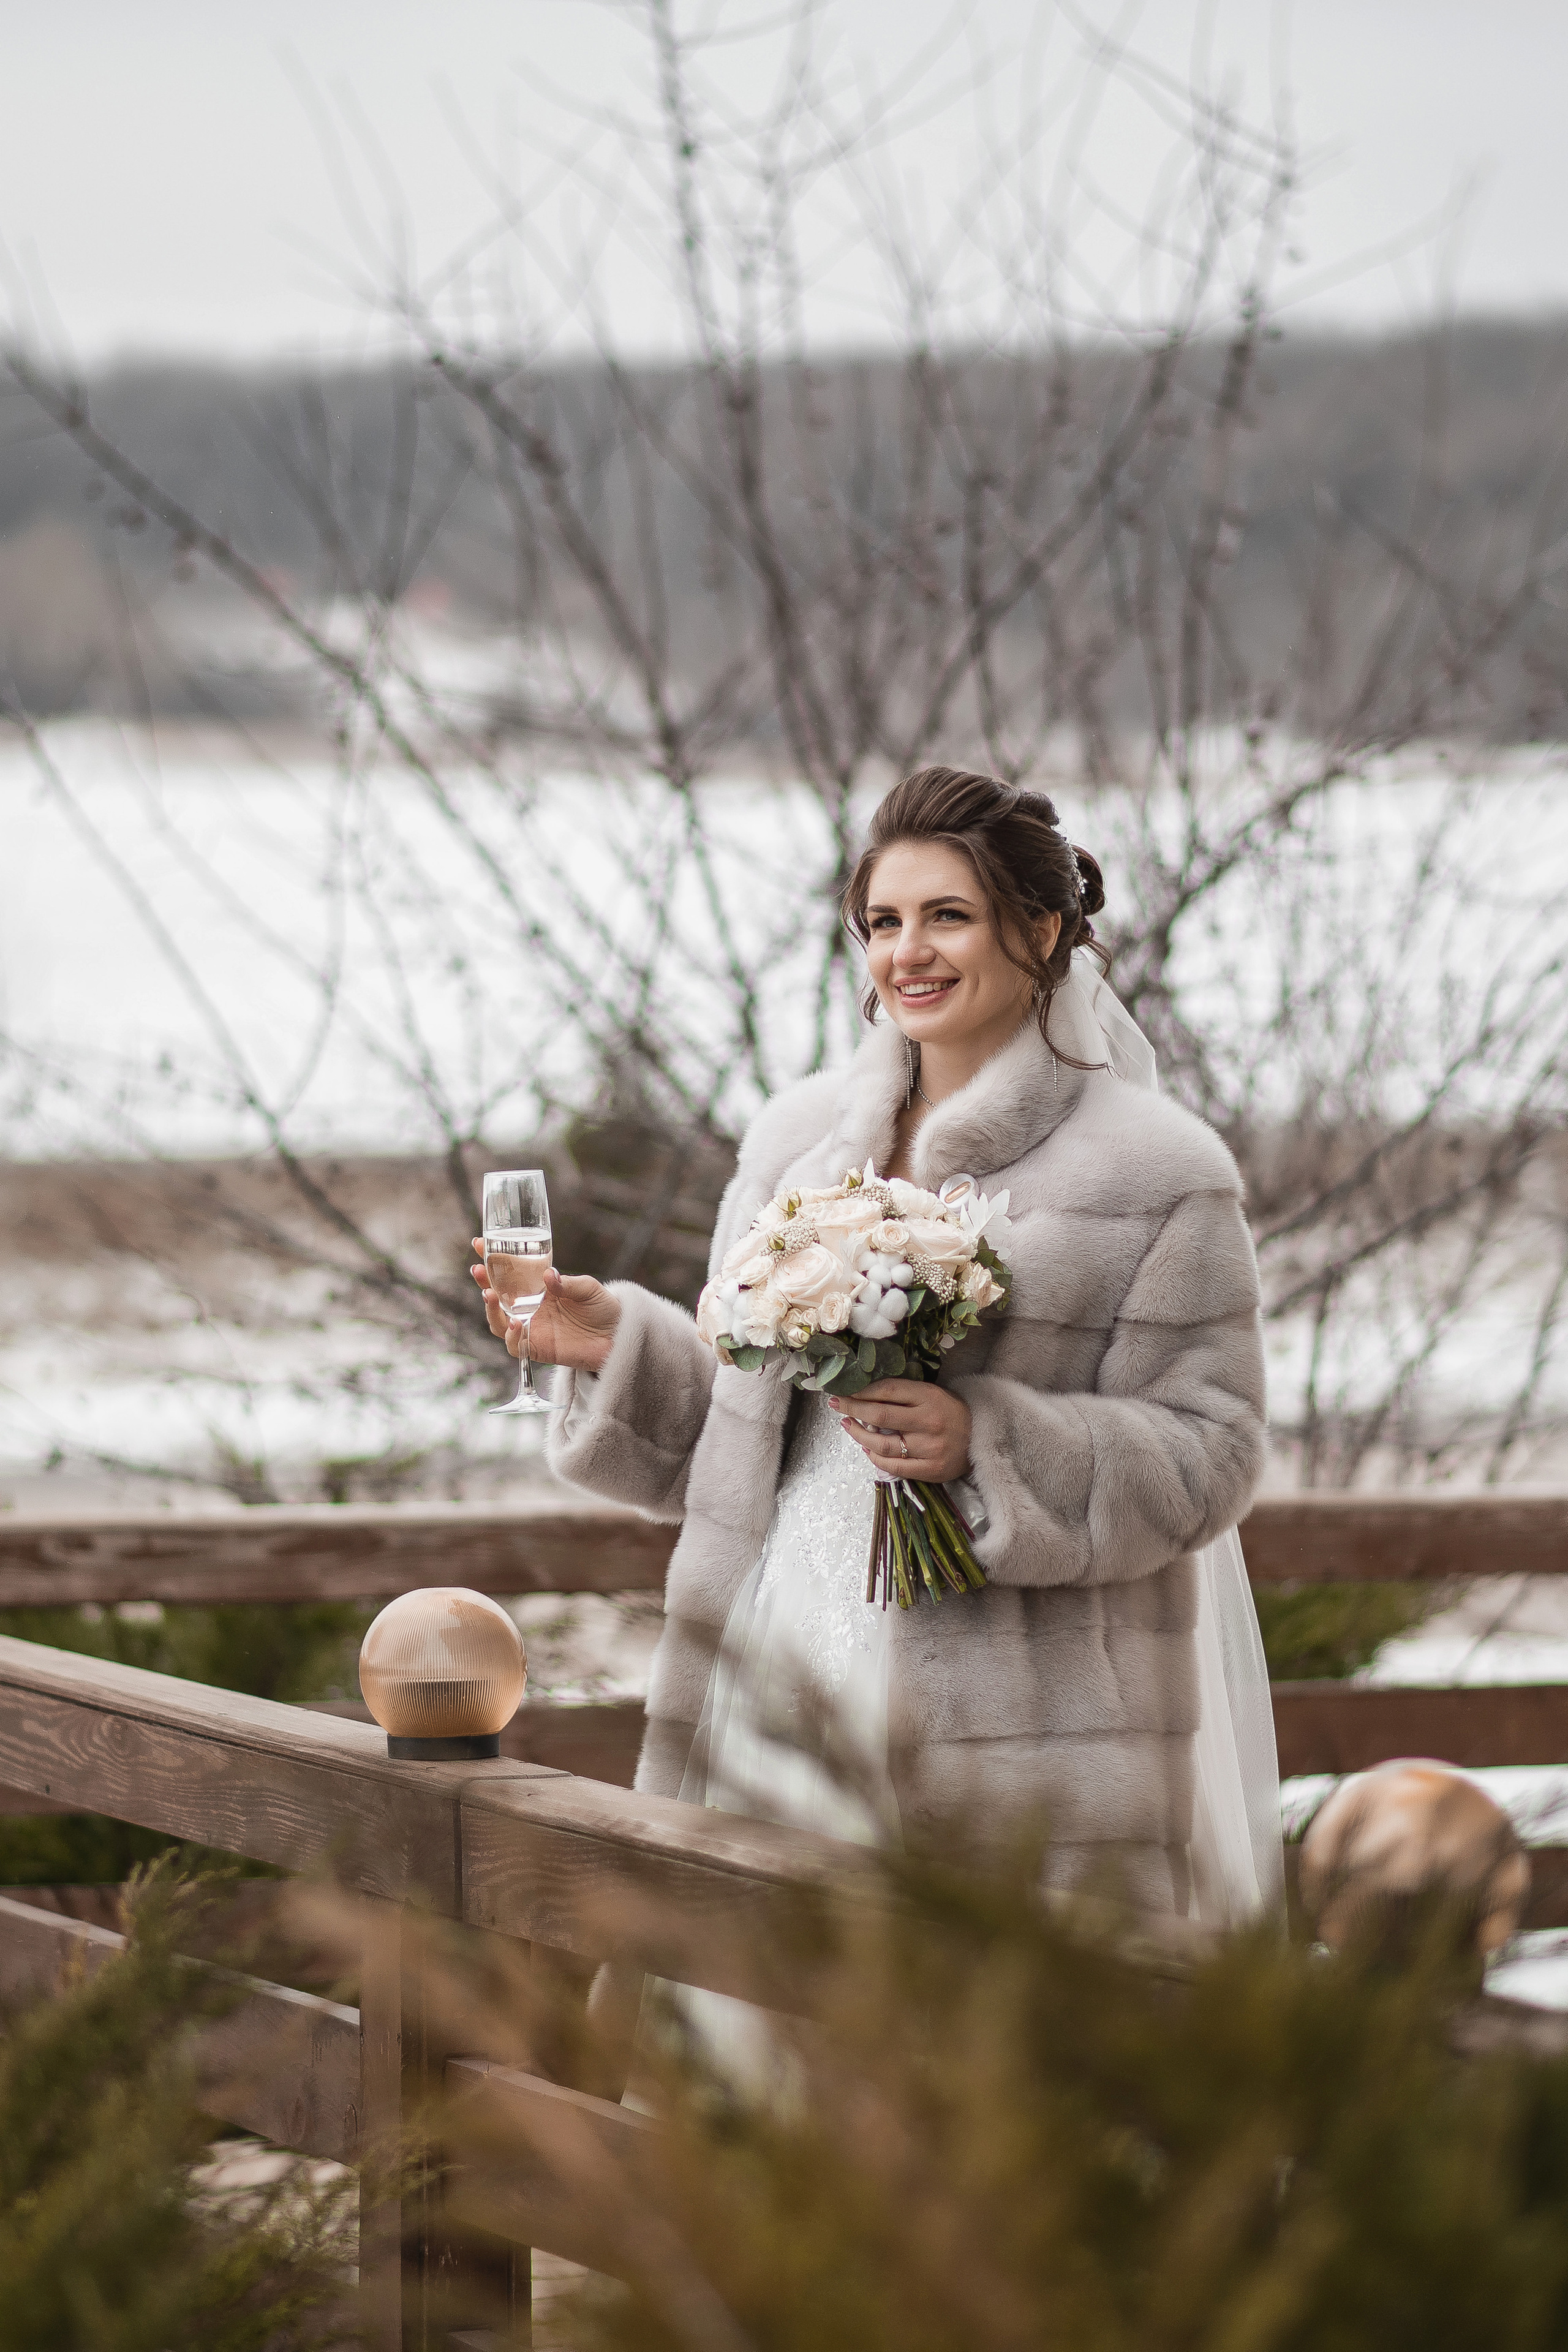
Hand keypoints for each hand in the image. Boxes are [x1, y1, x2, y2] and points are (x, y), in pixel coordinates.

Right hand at [470, 1243, 620, 1375]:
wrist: (618, 1337)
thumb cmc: (603, 1308)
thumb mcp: (588, 1288)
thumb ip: (568, 1284)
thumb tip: (548, 1275)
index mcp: (538, 1288)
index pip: (509, 1273)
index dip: (492, 1259)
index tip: (479, 1243)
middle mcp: (529, 1308)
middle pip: (496, 1296)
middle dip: (483, 1282)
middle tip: (478, 1268)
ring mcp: (531, 1328)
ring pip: (498, 1321)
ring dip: (490, 1309)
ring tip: (489, 1294)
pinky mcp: (536, 1348)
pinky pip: (514, 1345)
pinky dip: (511, 1335)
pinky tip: (515, 1322)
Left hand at [828, 1378, 971, 1483]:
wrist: (984, 1438)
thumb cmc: (951, 1412)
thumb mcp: (932, 1393)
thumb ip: (904, 1394)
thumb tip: (864, 1393)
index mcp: (930, 1397)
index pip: (886, 1390)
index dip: (860, 1390)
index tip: (844, 1389)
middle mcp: (929, 1422)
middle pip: (879, 1415)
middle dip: (852, 1408)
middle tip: (837, 1404)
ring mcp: (930, 1449)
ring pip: (882, 1444)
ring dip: (859, 1435)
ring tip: (849, 1425)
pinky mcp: (931, 1470)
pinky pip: (894, 1466)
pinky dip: (875, 1457)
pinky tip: (866, 1448)